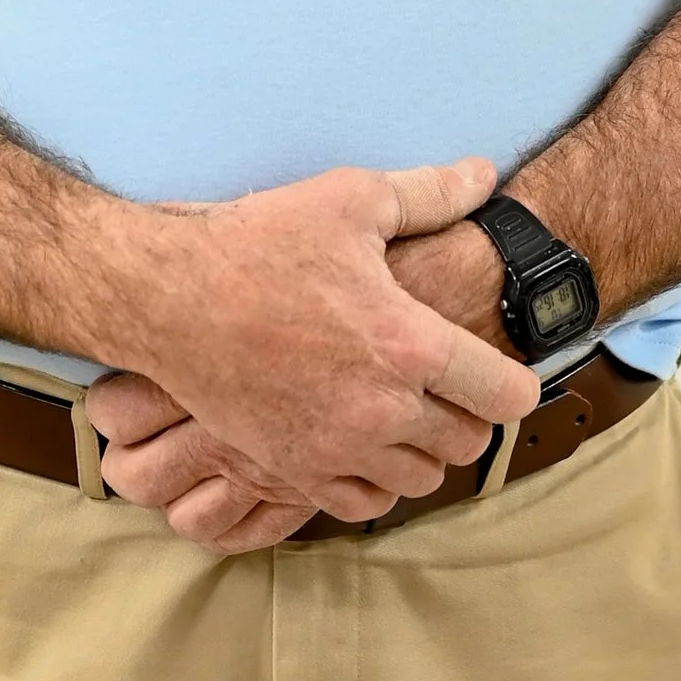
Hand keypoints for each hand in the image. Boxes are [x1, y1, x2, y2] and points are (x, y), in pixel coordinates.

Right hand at [89, 158, 535, 546]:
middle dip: (468, 414)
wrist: (165, 296)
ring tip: (404, 412)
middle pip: (469, 443)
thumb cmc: (258, 242)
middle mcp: (383, 408)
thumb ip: (431, 193)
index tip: (498, 365)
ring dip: (422, 450)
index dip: (515, 378)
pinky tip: (361, 442)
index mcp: (410, 344)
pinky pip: (363, 503)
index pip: (508, 393)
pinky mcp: (293, 468)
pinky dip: (374, 480)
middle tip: (447, 384)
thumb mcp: (351, 199)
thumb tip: (485, 178)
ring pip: (421, 479)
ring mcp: (336, 446)